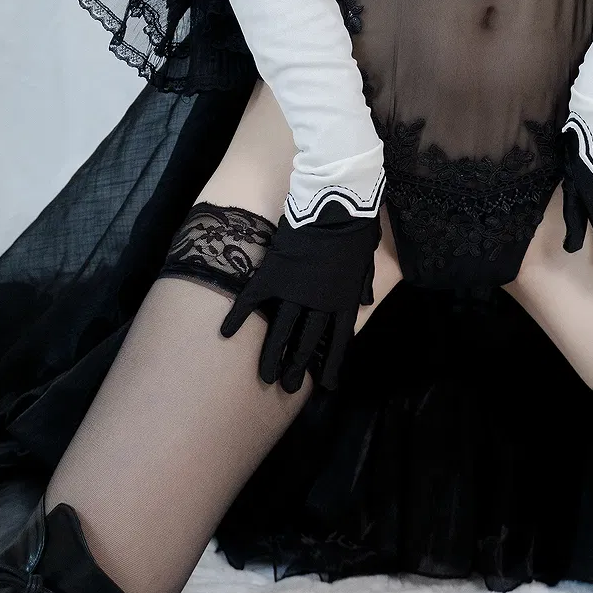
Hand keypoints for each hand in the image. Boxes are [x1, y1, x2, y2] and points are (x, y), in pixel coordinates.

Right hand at [219, 201, 380, 391]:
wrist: (334, 206)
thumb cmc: (356, 227)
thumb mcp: (366, 258)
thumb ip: (363, 283)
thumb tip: (366, 302)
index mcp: (343, 300)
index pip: (338, 341)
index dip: (332, 364)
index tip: (326, 386)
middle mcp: (318, 303)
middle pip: (307, 342)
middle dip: (297, 366)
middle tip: (287, 386)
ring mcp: (293, 290)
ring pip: (281, 330)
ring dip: (272, 355)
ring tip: (265, 377)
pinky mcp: (273, 275)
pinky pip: (252, 300)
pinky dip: (238, 316)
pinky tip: (226, 333)